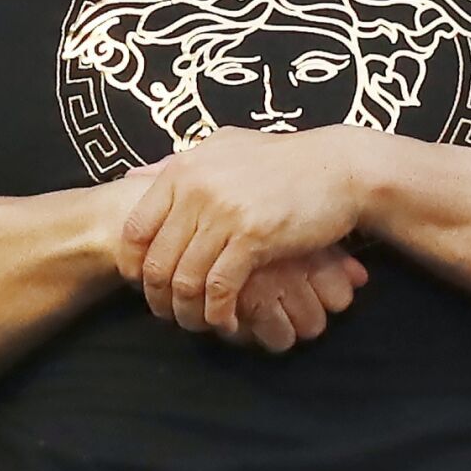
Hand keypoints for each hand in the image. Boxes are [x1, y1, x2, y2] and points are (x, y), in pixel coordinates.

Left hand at [120, 126, 378, 333]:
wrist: (339, 168)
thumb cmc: (282, 161)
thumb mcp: (224, 148)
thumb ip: (176, 163)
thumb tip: (131, 176)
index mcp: (184, 169)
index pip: (134, 228)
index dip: (133, 264)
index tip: (144, 285)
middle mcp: (196, 189)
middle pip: (156, 261)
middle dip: (158, 298)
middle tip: (170, 314)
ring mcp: (223, 213)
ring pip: (184, 279)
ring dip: (187, 312)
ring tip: (199, 322)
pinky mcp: (252, 237)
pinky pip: (219, 287)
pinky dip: (218, 312)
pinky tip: (227, 320)